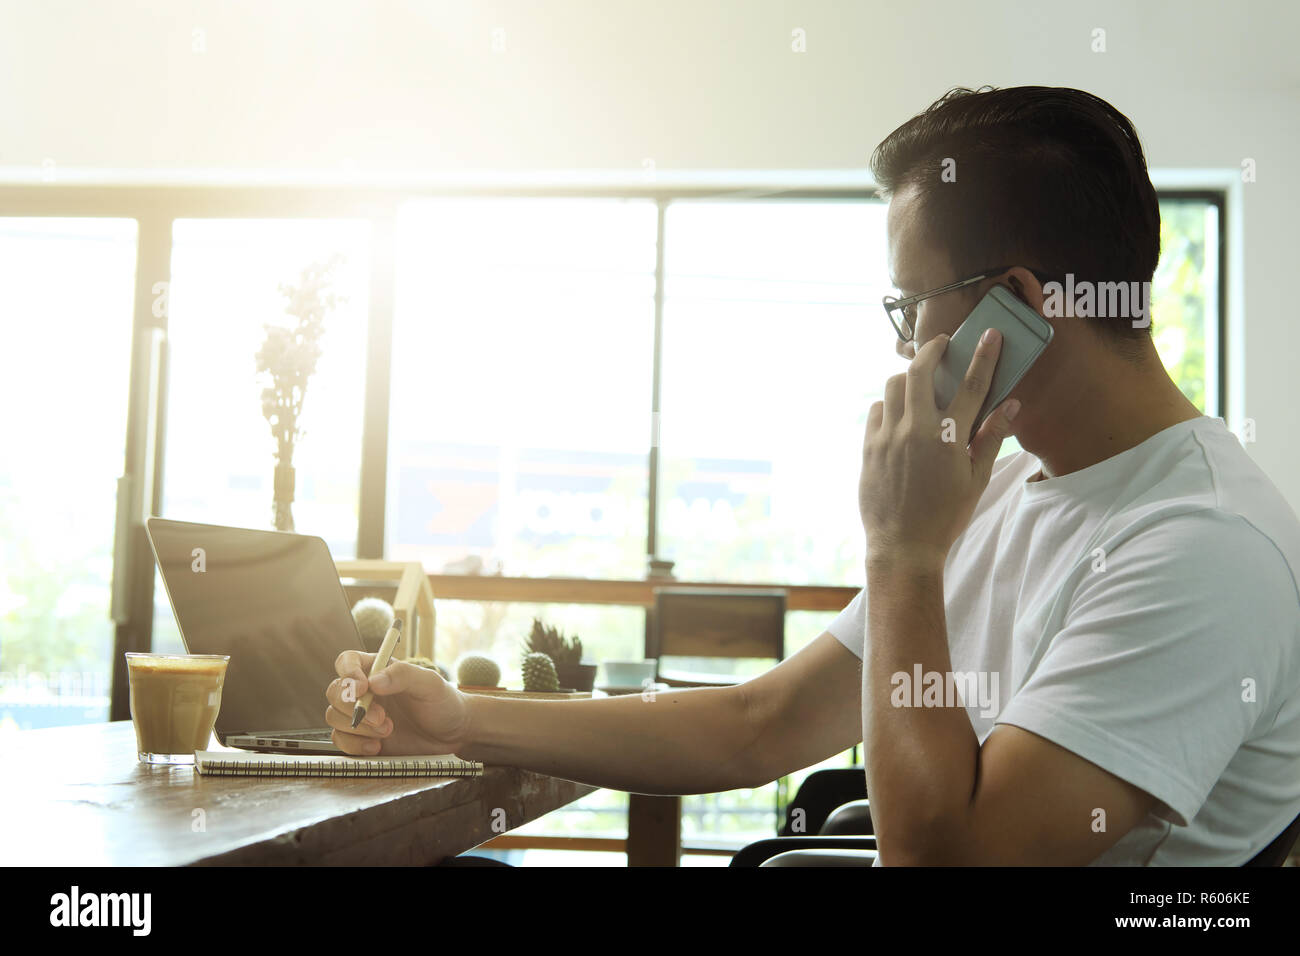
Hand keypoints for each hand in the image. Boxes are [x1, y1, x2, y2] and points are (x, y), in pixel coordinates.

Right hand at [325, 651, 471, 755]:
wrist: (452, 734)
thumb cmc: (442, 702)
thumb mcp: (430, 683)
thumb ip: (403, 675)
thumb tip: (373, 681)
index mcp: (377, 670)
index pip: (348, 662)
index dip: (347, 673)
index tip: (361, 688)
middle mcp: (365, 692)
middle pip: (335, 691)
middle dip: (353, 706)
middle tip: (382, 718)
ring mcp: (361, 716)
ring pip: (334, 717)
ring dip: (358, 727)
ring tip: (388, 730)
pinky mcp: (361, 739)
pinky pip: (341, 741)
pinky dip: (355, 745)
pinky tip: (377, 746)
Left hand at [858, 327, 1020, 568]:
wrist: (903, 546)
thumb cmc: (945, 516)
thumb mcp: (976, 480)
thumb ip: (990, 439)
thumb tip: (1010, 407)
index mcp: (948, 439)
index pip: (972, 386)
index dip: (983, 356)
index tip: (989, 335)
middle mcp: (915, 431)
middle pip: (920, 372)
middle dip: (932, 350)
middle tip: (942, 345)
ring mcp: (887, 437)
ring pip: (892, 387)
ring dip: (907, 377)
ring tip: (920, 382)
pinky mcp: (868, 447)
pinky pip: (876, 411)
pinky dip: (888, 404)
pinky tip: (899, 413)